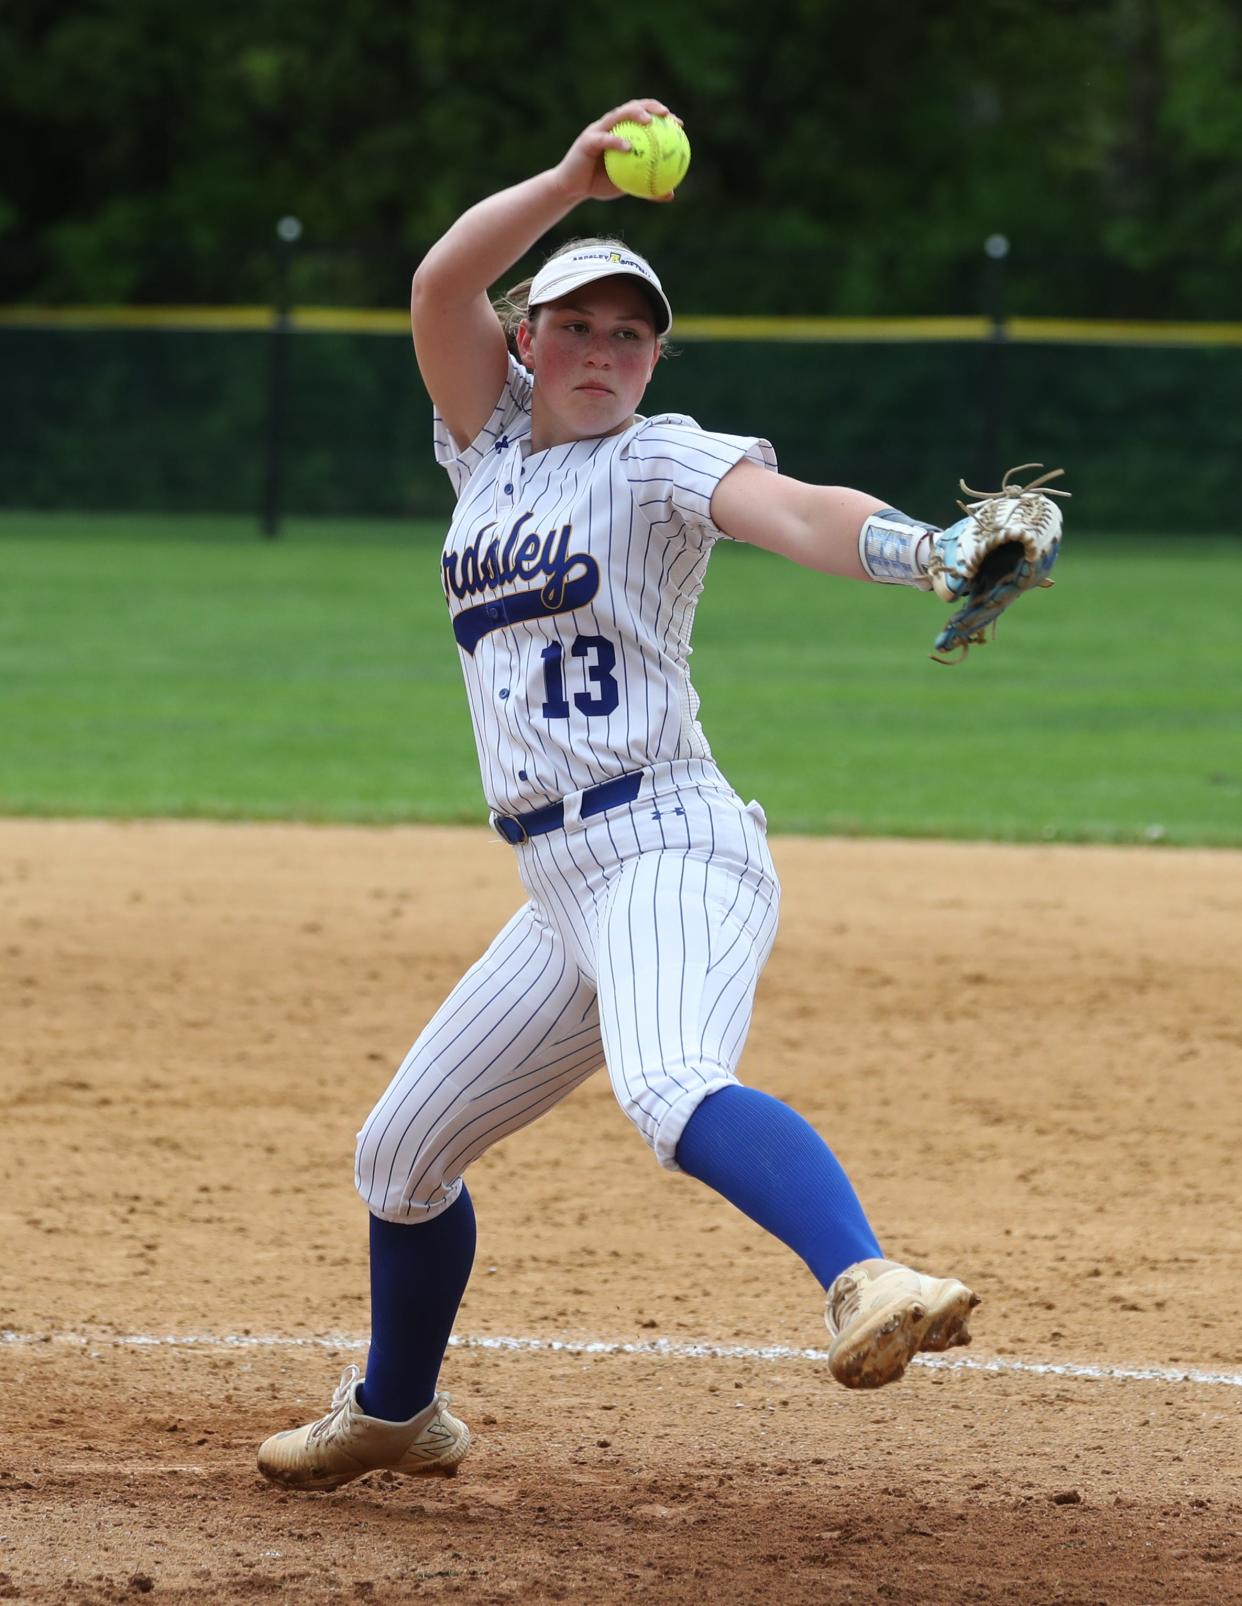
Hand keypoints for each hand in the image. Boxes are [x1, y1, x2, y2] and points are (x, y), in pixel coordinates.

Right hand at [552, 99, 679, 202]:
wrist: (572, 189)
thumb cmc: (599, 185)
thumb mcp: (627, 186)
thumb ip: (647, 187)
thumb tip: (670, 194)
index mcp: (621, 131)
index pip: (644, 117)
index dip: (661, 116)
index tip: (678, 124)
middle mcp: (610, 125)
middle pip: (633, 107)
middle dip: (651, 106)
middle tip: (666, 114)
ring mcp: (598, 130)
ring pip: (618, 116)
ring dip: (634, 114)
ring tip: (648, 121)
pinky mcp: (587, 141)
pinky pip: (604, 139)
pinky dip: (616, 141)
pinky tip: (629, 147)